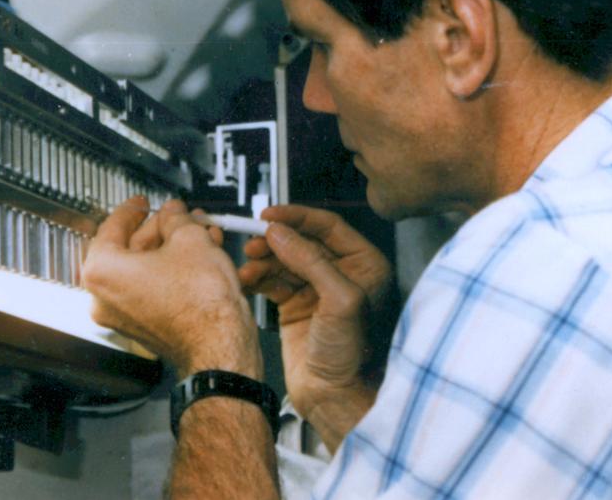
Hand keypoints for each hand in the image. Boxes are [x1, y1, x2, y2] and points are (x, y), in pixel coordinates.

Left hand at [83, 197, 260, 378]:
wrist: (220, 344)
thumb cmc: (199, 304)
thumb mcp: (189, 238)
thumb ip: (175, 217)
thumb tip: (173, 213)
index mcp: (102, 271)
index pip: (111, 227)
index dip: (133, 209)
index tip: (141, 202)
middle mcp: (105, 298)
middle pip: (130, 249)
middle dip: (161, 229)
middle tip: (178, 215)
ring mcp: (125, 316)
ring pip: (146, 270)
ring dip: (172, 248)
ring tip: (198, 232)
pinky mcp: (146, 327)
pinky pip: (154, 289)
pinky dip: (173, 271)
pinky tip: (199, 255)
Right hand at [238, 204, 391, 449]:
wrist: (335, 397)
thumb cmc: (353, 356)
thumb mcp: (340, 300)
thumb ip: (311, 261)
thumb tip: (281, 233)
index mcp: (364, 264)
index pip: (328, 226)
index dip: (297, 217)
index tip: (270, 215)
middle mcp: (341, 273)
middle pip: (301, 241)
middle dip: (275, 241)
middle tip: (254, 243)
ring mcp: (317, 290)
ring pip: (284, 260)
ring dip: (263, 261)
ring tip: (248, 266)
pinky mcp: (296, 307)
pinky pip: (273, 281)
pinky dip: (258, 278)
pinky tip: (247, 280)